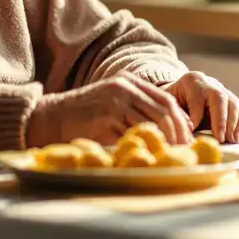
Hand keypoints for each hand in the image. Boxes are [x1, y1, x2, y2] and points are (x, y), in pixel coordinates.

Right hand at [26, 75, 192, 146]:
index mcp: (129, 82)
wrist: (51, 117)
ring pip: (151, 122)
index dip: (181, 120)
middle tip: (184, 151)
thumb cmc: (82, 117)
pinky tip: (147, 156)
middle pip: (164, 109)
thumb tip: (167, 132)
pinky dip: (142, 146)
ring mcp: (115, 100)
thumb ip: (135, 110)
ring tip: (169, 157)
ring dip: (164, 142)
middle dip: (178, 133)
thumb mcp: (111, 104)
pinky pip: (132, 133)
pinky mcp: (106, 116)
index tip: (188, 138)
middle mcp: (125, 87)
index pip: (166, 99)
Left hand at [162, 72, 238, 142]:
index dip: (197, 115)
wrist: (182, 91)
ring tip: (233, 140)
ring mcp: (223, 89)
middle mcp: (209, 82)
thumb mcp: (170, 104)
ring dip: (236, 123)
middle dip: (223, 120)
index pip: (197, 98)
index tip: (195, 130)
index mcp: (191, 81)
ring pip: (234, 103)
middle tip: (222, 139)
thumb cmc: (174, 100)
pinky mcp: (231, 98)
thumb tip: (190, 128)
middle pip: (220, 97)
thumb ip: (178, 114)